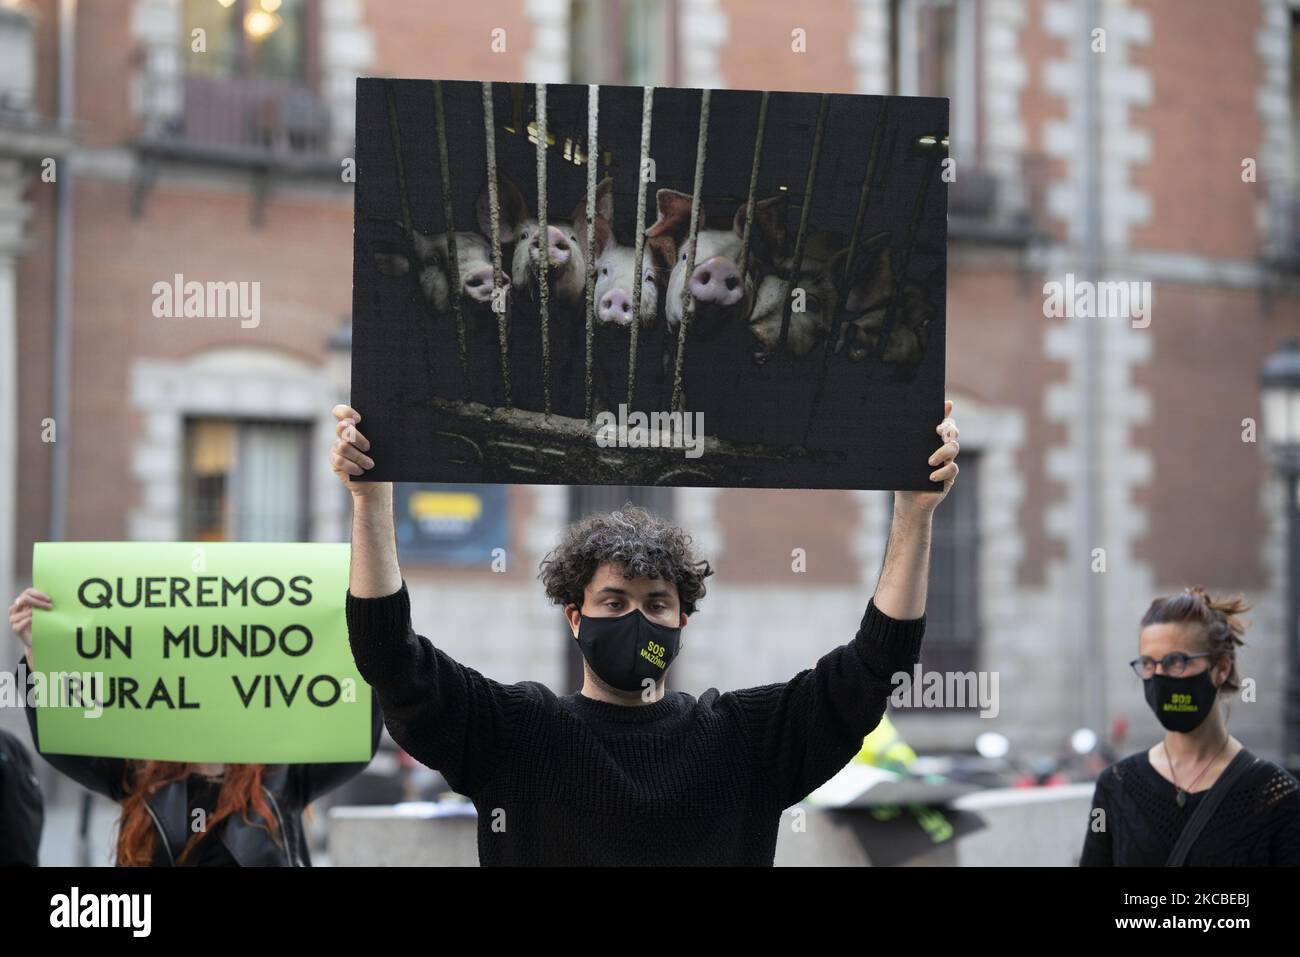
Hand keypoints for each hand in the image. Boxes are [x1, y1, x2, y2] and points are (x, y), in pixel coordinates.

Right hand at [9, 588, 51, 667]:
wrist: (37, 640)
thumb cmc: (41, 623)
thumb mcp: (43, 611)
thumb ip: (43, 602)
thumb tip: (53, 595)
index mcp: (21, 603)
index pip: (27, 592)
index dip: (38, 594)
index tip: (49, 599)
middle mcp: (15, 609)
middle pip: (24, 599)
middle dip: (38, 601)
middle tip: (50, 606)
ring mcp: (13, 619)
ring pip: (24, 611)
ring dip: (37, 611)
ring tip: (46, 614)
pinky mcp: (15, 628)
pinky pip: (22, 622)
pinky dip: (30, 620)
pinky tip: (36, 621)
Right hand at [331, 405, 388, 498]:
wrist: (378, 481)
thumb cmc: (383, 460)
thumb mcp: (384, 445)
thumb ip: (381, 433)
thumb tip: (387, 424)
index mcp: (354, 426)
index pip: (341, 412)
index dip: (346, 412)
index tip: (359, 419)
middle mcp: (343, 435)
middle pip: (342, 427)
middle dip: (356, 437)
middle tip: (368, 447)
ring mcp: (337, 448)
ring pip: (343, 446)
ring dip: (359, 456)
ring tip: (370, 464)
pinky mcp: (335, 462)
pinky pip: (340, 460)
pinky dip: (353, 466)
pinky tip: (361, 471)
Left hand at [895, 399, 958, 516]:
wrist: (907, 502)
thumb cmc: (901, 478)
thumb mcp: (899, 459)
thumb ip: (900, 444)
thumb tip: (886, 424)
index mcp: (928, 441)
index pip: (941, 422)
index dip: (946, 412)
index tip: (948, 404)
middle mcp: (940, 448)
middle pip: (952, 432)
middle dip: (949, 429)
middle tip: (939, 431)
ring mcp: (947, 462)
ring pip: (954, 448)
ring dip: (942, 452)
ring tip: (929, 461)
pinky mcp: (949, 477)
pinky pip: (952, 469)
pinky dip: (942, 472)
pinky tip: (931, 476)